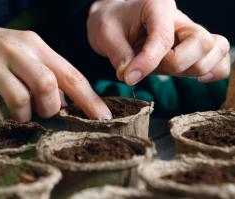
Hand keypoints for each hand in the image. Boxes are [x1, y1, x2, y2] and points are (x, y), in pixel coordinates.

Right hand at [0, 22, 111, 120]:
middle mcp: (14, 50)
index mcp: (34, 44)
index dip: (89, 99)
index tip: (103, 119)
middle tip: (41, 113)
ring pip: (20, 99)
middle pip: (47, 85)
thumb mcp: (24, 54)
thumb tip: (68, 103)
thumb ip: (46, 73)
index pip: (69, 73)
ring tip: (17, 115)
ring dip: (23, 116)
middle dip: (50, 108)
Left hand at [87, 0, 229, 84]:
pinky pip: (218, 59)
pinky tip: (194, 78)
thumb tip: (131, 77)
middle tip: (149, 67)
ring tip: (166, 69)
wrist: (114, 18)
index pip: (164, 38)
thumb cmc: (110, 21)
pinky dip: (213, 71)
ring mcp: (188, 34)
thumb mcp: (105, 34)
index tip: (128, 77)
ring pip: (216, 51)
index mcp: (157, 6)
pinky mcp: (191, 49)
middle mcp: (179, 18)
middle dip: (176, 64)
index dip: (147, 62)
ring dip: (193, 69)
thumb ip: (119, 55)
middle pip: (202, 43)